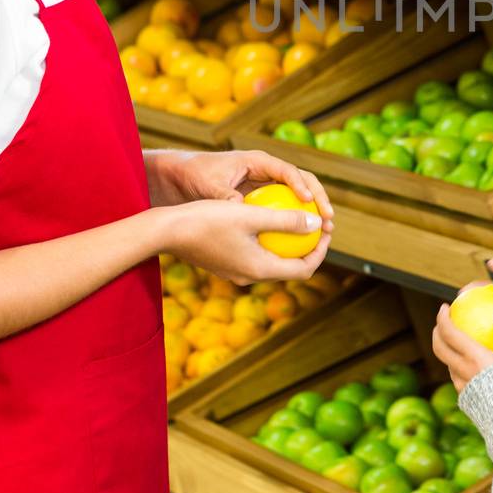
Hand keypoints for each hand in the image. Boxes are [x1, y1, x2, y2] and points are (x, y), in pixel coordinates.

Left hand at [157, 149, 332, 225]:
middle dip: (319, 201)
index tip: (311, 206)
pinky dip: (291, 224)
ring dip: (311, 214)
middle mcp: (266, 172)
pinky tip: (296, 246)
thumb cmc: (194, 176)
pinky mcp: (260, 199)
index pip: (290, 171)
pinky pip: (281, 211)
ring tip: (323, 235)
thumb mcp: (212, 188)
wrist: (177, 177)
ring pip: (296, 198)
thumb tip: (250, 215)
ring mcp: (265, 185)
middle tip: (330, 222)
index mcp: (259, 161)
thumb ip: (232, 200)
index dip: (304, 187)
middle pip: (303, 182)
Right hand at [161, 197, 329, 284]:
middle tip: (316, 222)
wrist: (166, 231)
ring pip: (272, 261)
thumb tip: (317, 222)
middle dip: (307, 247)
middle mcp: (249, 277)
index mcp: (259, 270)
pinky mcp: (225, 264)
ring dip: (288, 244)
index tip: (326, 229)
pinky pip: (256, 255)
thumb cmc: (207, 220)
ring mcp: (236, 272)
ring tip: (296, 218)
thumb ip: (286, 220)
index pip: (304, 269)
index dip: (320, 251)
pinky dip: (268, 241)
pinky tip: (267, 218)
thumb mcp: (251, 215)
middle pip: (290, 268)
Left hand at [432, 299, 492, 392]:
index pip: (449, 332)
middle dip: (437, 331)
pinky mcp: (463, 395)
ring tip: (454, 340)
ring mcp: (460, 384)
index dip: (442, 317)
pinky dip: (456, 363)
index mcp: (473, 356)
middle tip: (443, 321)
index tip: (444, 307)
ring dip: (445, 348)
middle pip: (438, 347)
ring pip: (446, 362)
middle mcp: (462, 369)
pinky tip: (466, 361)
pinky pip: (454, 375)